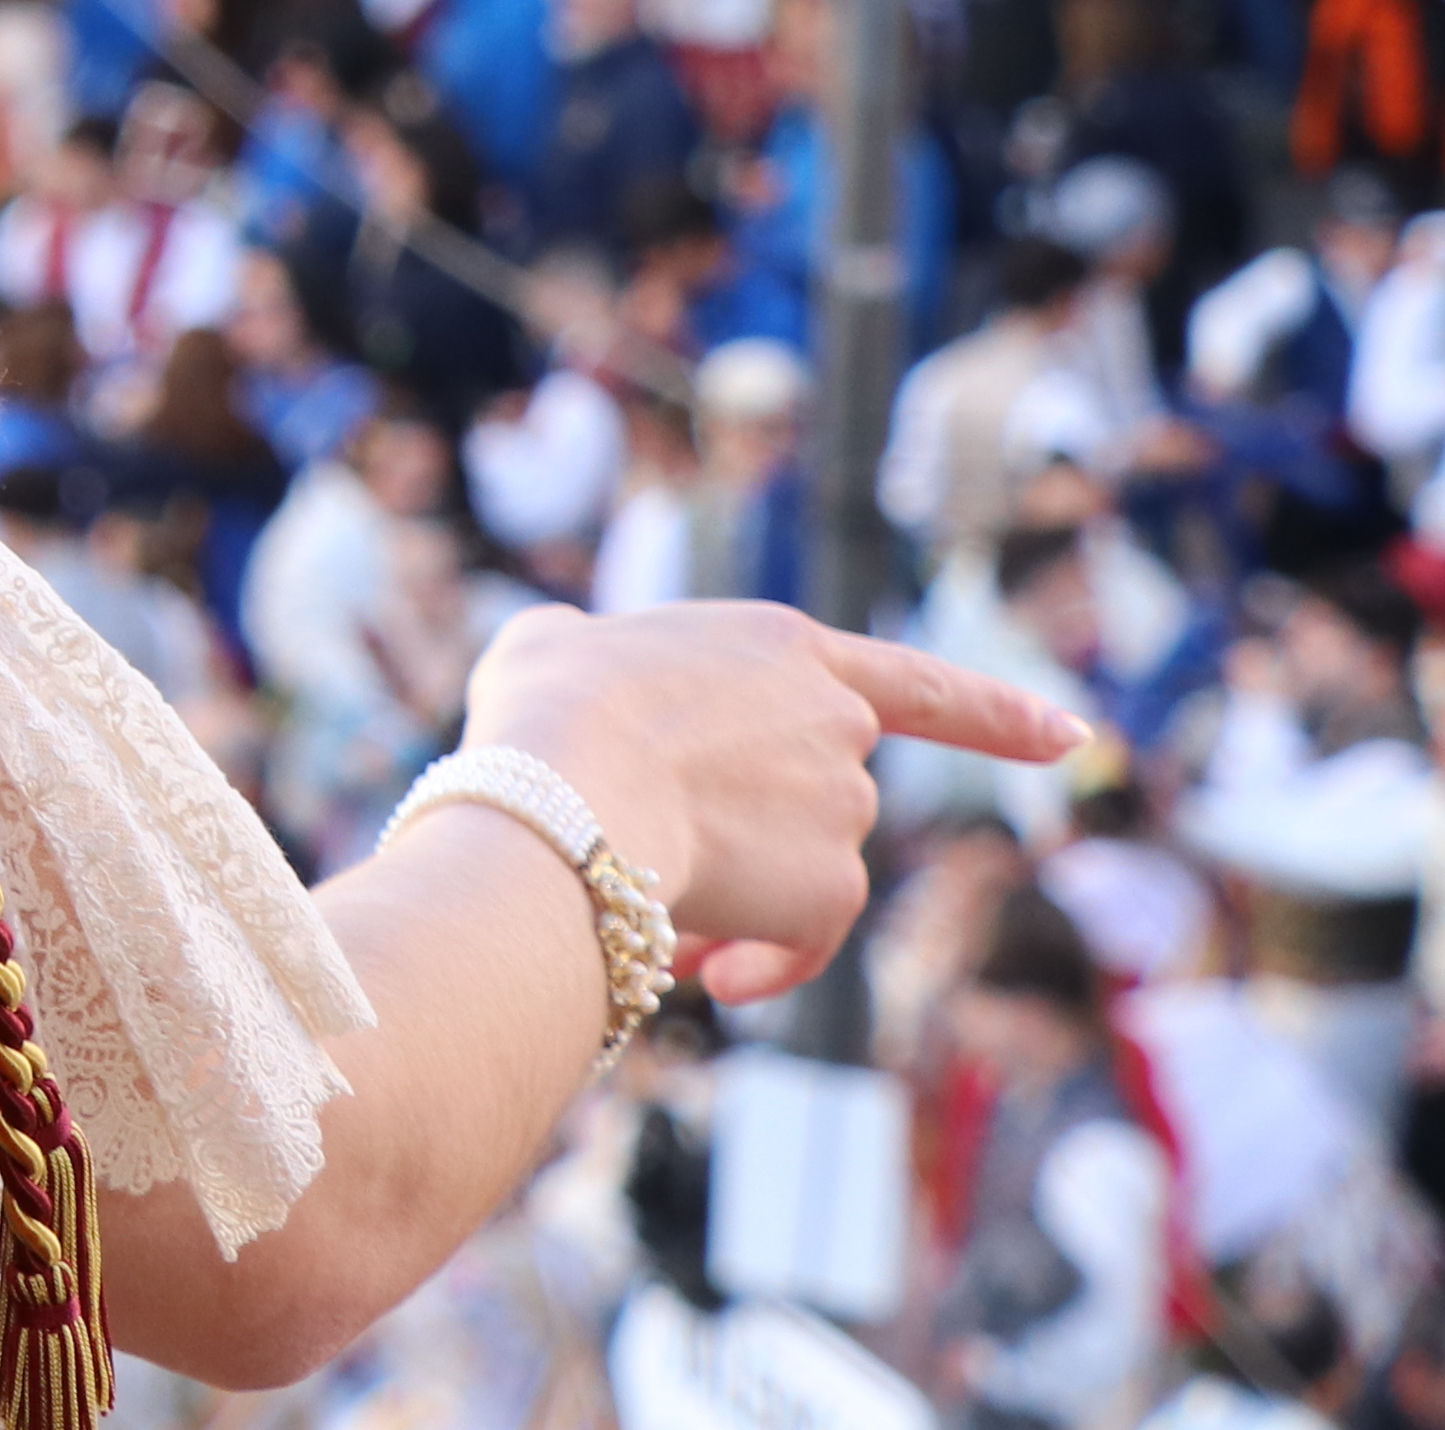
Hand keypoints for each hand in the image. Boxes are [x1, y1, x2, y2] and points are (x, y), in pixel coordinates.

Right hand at [459, 602, 1085, 1002]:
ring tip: (653, 906)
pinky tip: (705, 972)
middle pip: (815, 800)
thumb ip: (593, 655)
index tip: (1072, 736)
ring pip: (801, 876)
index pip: (922, 683)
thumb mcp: (555, 647)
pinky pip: (803, 943)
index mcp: (787, 649)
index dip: (1000, 715)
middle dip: (751, 841)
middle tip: (663, 858)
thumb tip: (571, 669)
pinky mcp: (837, 889)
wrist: (567, 796)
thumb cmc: (545, 712)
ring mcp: (847, 809)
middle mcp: (840, 725)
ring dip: (740, 900)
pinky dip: (761, 964)